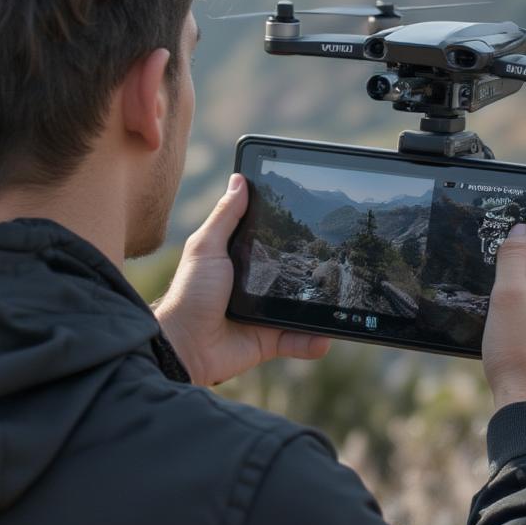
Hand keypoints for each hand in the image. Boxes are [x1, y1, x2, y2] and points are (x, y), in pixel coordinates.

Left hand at [155, 174, 330, 385]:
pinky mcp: (267, 340)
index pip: (272, 240)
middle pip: (292, 274)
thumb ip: (225, 216)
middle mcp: (255, 285)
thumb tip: (239, 179)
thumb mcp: (206, 247)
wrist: (183, 345)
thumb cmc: (190, 292)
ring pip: (301, 308)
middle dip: (313, 270)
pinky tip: (325, 338)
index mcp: (241, 260)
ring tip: (342, 302)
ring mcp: (263, 312)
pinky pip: (296, 340)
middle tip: (338, 261)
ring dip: (321, 309)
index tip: (315, 219)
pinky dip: (312, 342)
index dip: (290, 231)